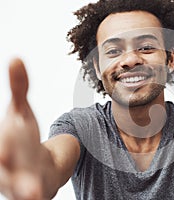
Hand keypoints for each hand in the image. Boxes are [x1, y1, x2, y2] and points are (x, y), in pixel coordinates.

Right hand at [0, 59, 42, 198]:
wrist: (34, 164)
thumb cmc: (23, 137)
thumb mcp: (22, 111)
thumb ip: (19, 88)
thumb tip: (17, 58)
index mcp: (0, 144)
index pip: (0, 142)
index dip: (2, 139)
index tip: (8, 136)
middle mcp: (4, 166)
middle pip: (2, 166)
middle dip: (3, 162)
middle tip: (3, 156)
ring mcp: (19, 182)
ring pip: (18, 186)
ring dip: (24, 189)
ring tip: (32, 192)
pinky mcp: (35, 192)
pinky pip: (35, 195)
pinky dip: (36, 196)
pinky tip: (40, 197)